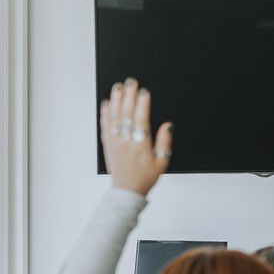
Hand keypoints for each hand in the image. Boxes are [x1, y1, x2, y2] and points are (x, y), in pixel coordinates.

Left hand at [100, 78, 173, 195]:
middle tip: (130, 82)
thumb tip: (168, 126)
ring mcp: (115, 143)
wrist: (127, 190)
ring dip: (116, 101)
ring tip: (118, 88)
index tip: (144, 91)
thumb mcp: (162, 162)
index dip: (143, 104)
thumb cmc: (144, 177)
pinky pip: (105, 126)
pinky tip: (107, 104)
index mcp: (141, 146)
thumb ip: (165, 143)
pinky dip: (105, 114)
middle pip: (127, 115)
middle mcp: (126, 142)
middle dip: (129, 96)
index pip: (141, 120)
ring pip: (114, 118)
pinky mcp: (108, 145)